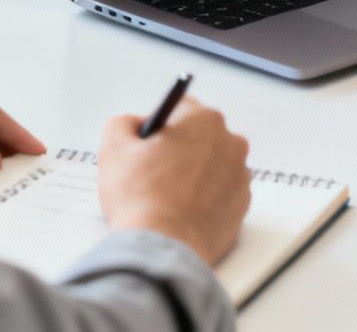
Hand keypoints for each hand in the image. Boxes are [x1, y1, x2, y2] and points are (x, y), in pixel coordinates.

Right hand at [98, 98, 251, 264]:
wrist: (162, 246)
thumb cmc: (140, 197)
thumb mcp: (114, 148)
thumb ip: (123, 124)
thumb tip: (134, 125)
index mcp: (203, 119)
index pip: (179, 110)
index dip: (158, 129)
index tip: (147, 146)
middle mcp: (230, 141)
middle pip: (198, 137)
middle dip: (178, 150)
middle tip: (153, 174)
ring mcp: (240, 174)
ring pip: (211, 165)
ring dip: (192, 174)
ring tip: (167, 197)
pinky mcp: (242, 204)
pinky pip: (220, 192)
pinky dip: (204, 199)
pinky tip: (182, 212)